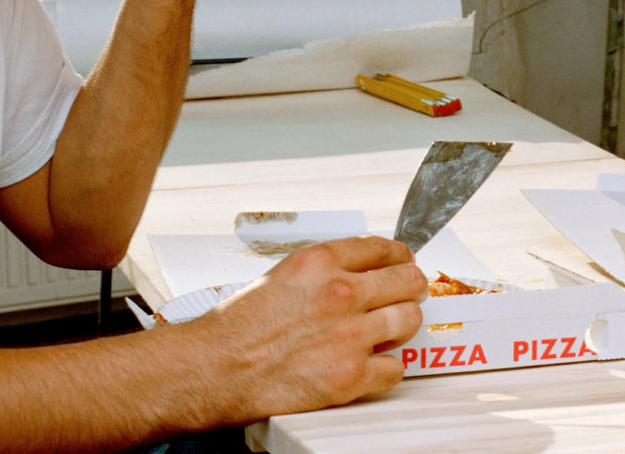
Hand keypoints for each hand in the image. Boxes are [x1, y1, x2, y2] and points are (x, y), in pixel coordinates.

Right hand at [191, 235, 427, 418]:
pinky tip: (373, 364)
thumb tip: (361, 270)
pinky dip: (387, 368)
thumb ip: (324, 270)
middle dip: (411, 287)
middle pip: (408, 280)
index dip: (399, 256)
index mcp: (320, 262)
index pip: (383, 248)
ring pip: (409, 320)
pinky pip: (395, 369)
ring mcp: (348, 336)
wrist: (213, 370)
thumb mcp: (282, 275)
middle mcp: (339, 293)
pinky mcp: (349, 377)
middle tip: (408, 293)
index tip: (403, 262)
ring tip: (391, 329)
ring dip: (402, 325)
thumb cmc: (237, 327)